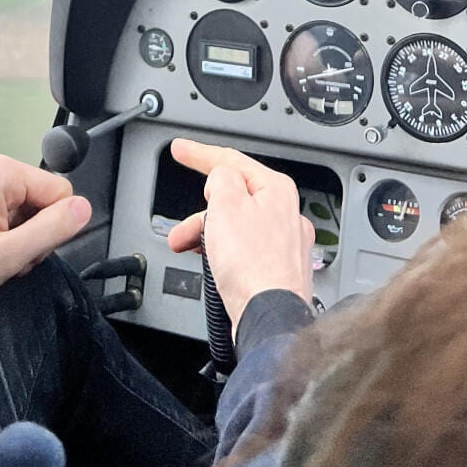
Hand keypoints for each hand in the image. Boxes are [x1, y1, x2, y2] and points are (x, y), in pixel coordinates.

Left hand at [0, 154, 90, 322]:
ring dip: (16, 237)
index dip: (53, 229)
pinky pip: (3, 209)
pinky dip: (0, 233)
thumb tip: (84, 208)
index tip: (25, 253)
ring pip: (23, 207)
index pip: (60, 193)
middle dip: (32, 234)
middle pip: (41, 199)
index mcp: (1, 172)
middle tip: (5, 261)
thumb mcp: (8, 256)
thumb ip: (52, 230)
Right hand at [166, 138, 313, 335]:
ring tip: (188, 251)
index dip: (201, 153)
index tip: (182, 149)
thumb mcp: (225, 204)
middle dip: (201, 212)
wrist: (269, 317)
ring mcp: (285, 245)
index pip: (233, 161)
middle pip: (233, 199)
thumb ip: (220, 179)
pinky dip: (224, 254)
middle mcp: (286, 214)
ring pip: (237, 227)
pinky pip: (245, 251)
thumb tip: (220, 179)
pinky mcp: (278, 270)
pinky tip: (214, 267)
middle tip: (179, 227)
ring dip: (207, 235)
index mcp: (276, 190)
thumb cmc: (253, 265)